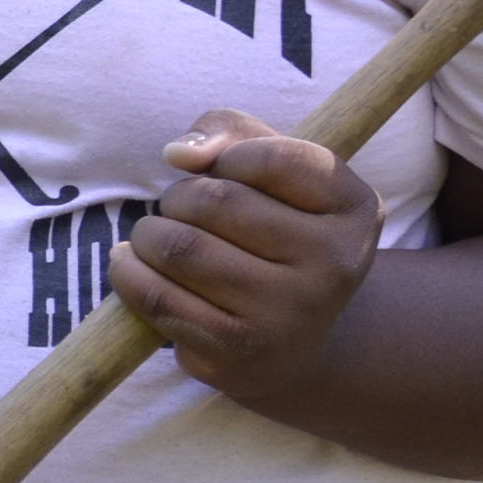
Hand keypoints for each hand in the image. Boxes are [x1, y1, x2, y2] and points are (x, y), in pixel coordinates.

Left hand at [109, 109, 381, 400]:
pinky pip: (156, 295)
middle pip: (216, 201)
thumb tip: (181, 153)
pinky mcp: (236, 350)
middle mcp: (334, 264)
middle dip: (179, 196)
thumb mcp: (271, 171)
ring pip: (180, 247)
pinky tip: (133, 264)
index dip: (229, 157)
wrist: (288, 338)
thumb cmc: (271, 234)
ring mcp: (287, 313)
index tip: (225, 172)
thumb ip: (229, 132)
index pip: (273, 158)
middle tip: (181, 210)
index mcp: (354, 209)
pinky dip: (128, 271)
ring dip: (148, 233)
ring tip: (157, 238)